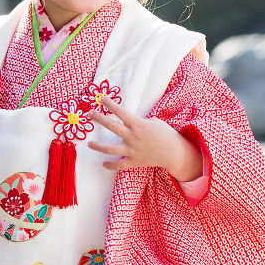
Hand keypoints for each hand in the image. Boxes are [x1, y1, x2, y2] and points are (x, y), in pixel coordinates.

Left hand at [85, 96, 202, 180]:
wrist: (174, 152)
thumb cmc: (165, 134)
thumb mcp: (154, 121)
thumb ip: (138, 121)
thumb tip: (128, 121)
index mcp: (138, 124)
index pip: (121, 112)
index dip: (110, 104)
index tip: (101, 98)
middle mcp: (132, 136)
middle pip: (112, 126)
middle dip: (99, 119)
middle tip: (89, 114)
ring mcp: (132, 150)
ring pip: (110, 149)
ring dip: (98, 146)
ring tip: (89, 143)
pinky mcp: (134, 161)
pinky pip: (119, 165)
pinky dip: (110, 165)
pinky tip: (104, 164)